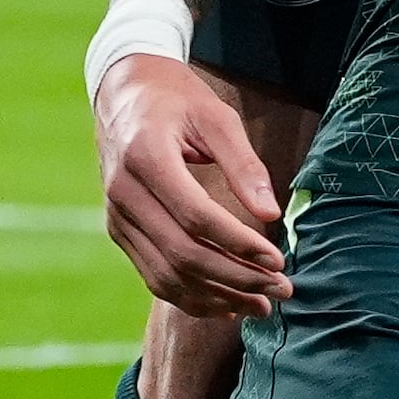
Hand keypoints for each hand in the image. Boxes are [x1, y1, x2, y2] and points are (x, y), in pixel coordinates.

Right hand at [95, 51, 294, 319]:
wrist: (124, 92)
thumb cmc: (178, 99)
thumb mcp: (216, 117)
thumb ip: (244, 165)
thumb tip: (271, 214)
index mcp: (145, 155)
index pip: (195, 216)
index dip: (239, 243)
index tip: (278, 260)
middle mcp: (123, 192)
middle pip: (182, 253)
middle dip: (236, 278)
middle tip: (281, 289)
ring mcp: (116, 215)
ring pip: (166, 275)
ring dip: (217, 297)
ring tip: (262, 306)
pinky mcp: (118, 230)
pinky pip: (154, 275)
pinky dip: (191, 298)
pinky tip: (227, 305)